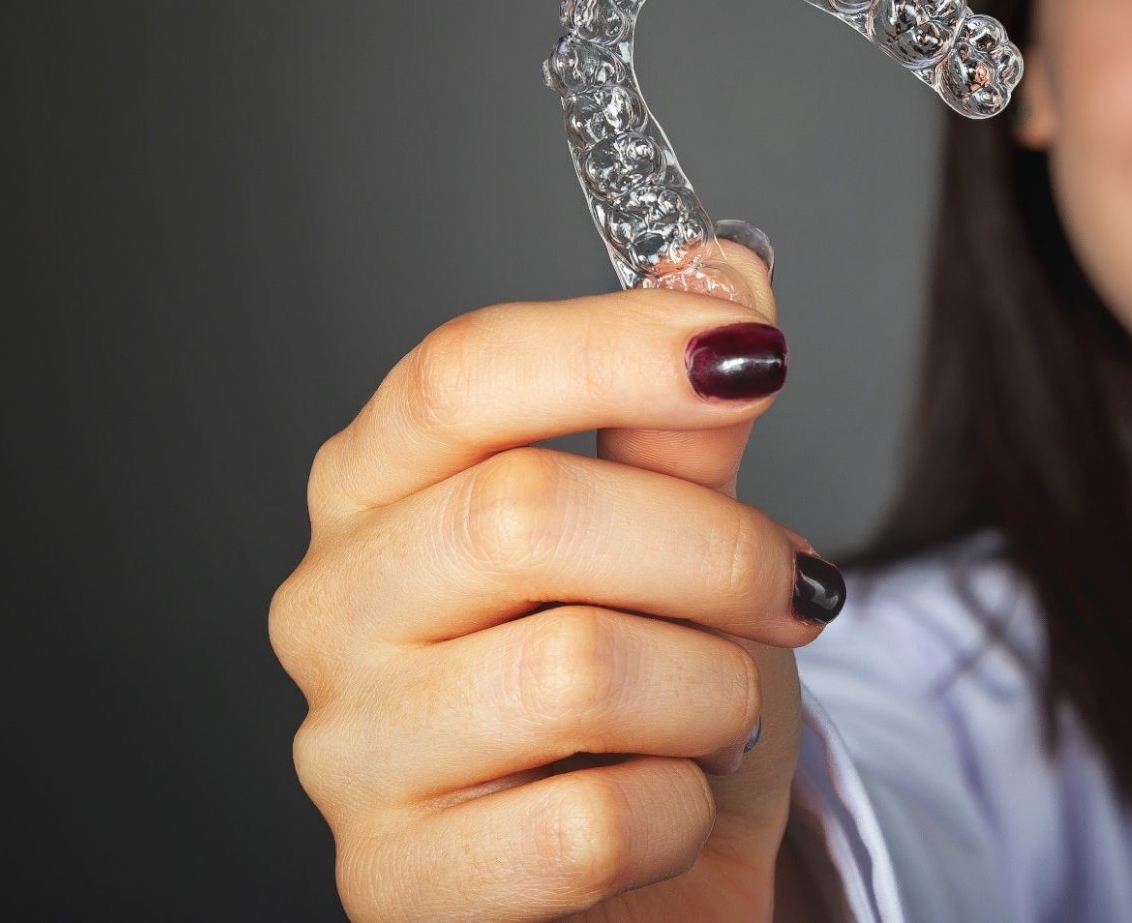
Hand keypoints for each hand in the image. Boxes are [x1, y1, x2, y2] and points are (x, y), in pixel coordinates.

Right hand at [269, 235, 837, 919]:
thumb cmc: (651, 707)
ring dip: (710, 690)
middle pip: (523, 510)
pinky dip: (677, 809)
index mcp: (378, 487)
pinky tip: (668, 805)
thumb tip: (721, 271)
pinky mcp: (400, 887)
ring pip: (572, 668)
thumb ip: (685, 419)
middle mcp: (333, 606)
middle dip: (711, 546)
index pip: (460, 371)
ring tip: (719, 709)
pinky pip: (585, 824)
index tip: (754, 350)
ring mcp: (350, 753)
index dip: (614, 346)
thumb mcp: (683, 544)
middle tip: (797, 586)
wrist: (651, 895)